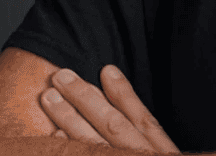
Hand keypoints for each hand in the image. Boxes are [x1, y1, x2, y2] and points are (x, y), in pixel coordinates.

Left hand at [41, 64, 180, 152]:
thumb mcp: (166, 153)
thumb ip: (152, 137)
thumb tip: (124, 97)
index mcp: (159, 151)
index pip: (142, 117)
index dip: (123, 92)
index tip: (105, 68)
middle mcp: (139, 155)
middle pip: (112, 124)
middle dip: (85, 98)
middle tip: (61, 76)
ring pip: (92, 143)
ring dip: (69, 118)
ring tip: (49, 98)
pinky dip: (70, 148)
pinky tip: (54, 136)